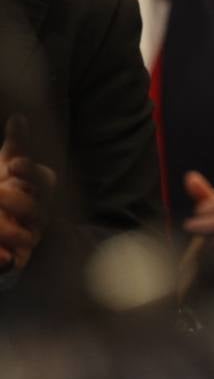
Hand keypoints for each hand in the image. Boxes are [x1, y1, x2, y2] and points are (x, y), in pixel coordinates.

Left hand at [0, 115, 56, 272]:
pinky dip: (5, 259)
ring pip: (26, 236)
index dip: (29, 172)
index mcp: (40, 190)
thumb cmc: (8, 190)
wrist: (6, 227)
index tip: (12, 165)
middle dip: (16, 201)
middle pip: (36, 208)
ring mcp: (30, 237)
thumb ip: (16, 145)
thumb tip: (19, 117)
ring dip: (9, 230)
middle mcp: (39, 213)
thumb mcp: (8, 167)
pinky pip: (13, 261)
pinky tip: (1, 255)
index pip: (43, 179)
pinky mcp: (17, 259)